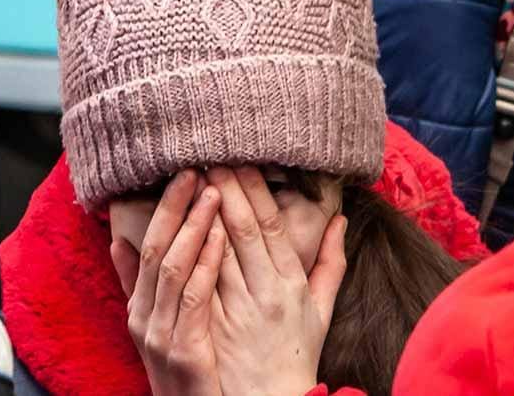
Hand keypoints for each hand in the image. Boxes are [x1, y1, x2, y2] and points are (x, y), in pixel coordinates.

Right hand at [110, 170, 226, 395]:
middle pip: (156, 248)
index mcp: (140, 305)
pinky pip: (193, 297)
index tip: (184, 171)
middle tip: (195, 169)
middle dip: (174, 206)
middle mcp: (144, 315)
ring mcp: (160, 333)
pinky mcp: (182, 349)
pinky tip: (219, 237)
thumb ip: (138, 284)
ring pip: (172, 267)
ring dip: (192, 226)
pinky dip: (204, 263)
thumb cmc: (186, 368)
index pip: (149, 244)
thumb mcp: (156, 325)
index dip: (164, 207)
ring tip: (213, 192)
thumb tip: (119, 241)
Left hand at [207, 166, 347, 395]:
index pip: (270, 227)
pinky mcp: (209, 326)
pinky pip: (194, 283)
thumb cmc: (296, 356)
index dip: (254, 192)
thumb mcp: (322, 310)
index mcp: (291, 285)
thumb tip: (340, 219)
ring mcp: (235, 310)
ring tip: (189, 180)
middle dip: (225, 190)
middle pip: (242, 230)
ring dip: (201, 212)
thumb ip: (331, 263)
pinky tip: (173, 228)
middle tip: (210, 157)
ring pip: (215, 250)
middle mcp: (264, 293)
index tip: (241, 163)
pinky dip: (184, 253)